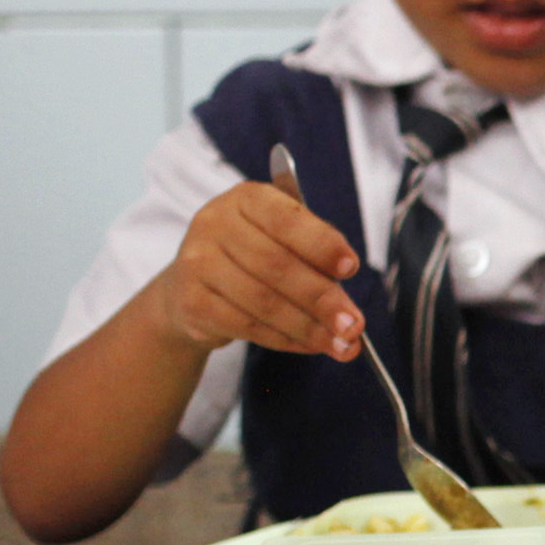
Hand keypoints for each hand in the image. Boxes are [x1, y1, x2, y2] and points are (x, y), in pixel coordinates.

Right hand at [149, 182, 363, 360]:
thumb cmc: (255, 257)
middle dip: (323, 299)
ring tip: (341, 345)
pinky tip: (310, 345)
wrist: (193, 286)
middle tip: (354, 324)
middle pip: (277, 265)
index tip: (352, 268)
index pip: (288, 219)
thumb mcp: (287, 241)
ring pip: (263, 301)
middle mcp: (215, 223)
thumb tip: (349, 307)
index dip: (322, 244)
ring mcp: (196, 262)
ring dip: (309, 327)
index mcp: (248, 199)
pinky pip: (245, 325)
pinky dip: (284, 340)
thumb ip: (318, 259)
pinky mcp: (190, 301)